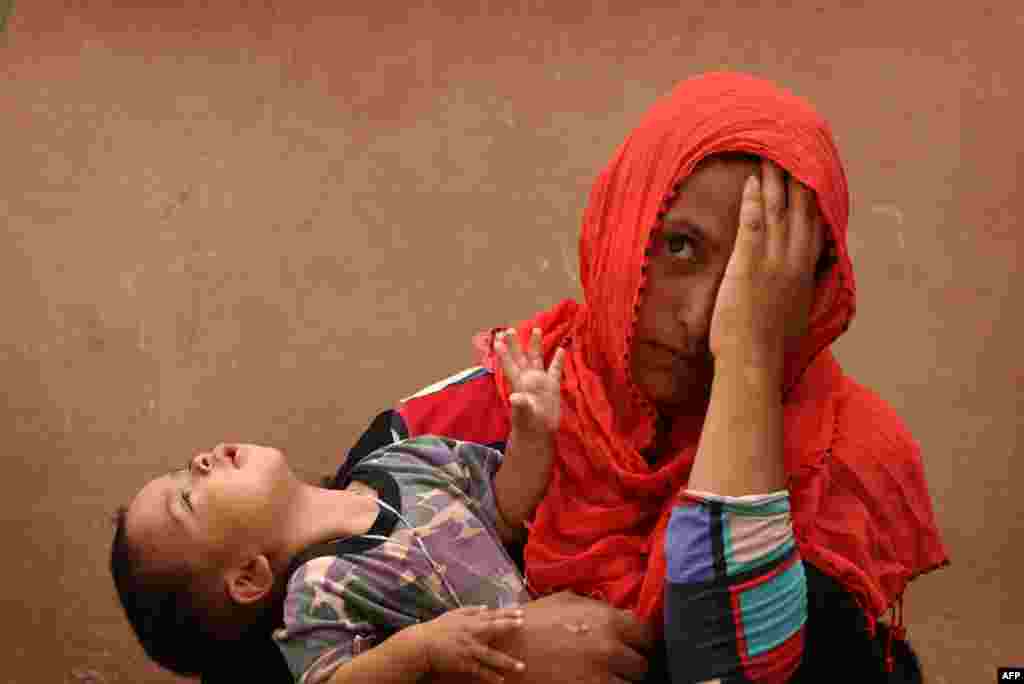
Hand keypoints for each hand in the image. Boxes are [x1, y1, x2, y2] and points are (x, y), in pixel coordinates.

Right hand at [416, 606, 526, 683]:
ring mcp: (468, 649)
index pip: (492, 615)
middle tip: (523, 626)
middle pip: (493, 628)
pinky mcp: (463, 663)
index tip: (521, 614)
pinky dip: (490, 676)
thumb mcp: (453, 614)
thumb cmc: (438, 628)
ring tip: (521, 666)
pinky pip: (480, 671)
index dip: (507, 614)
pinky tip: (500, 680)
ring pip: (490, 655)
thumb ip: (471, 610)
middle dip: (508, 626)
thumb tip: (486, 607)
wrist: (422, 645)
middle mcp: (471, 633)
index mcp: (470, 621)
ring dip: (506, 662)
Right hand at [485, 591, 653, 683]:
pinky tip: (592, 681)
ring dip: (619, 680)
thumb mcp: (566, 601)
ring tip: (602, 675)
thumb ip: (596, 606)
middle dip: (631, 664)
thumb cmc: (531, 622)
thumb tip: (616, 611)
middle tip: (618, 664)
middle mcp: (610, 649)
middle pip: (642, 665)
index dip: (641, 641)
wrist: (504, 650)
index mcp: (607, 621)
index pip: (647, 634)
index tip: (635, 645)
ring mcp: (600, 677)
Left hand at [494, 328, 565, 437]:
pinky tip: (562, 349)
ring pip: (537, 358)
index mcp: (519, 383)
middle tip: (510, 329)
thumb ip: (521, 404)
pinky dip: (558, 360)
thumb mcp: (524, 414)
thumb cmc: (528, 424)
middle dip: (516, 343)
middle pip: (521, 357)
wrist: (539, 433)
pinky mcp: (552, 386)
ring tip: (536, 329)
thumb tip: (515, 398)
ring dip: (536, 345)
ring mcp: (540, 381)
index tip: (497, 340)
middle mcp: (528, 378)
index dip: (504, 354)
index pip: (510, 365)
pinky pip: (555, 370)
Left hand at [709, 159, 824, 371]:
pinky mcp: (748, 265)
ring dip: (772, 182)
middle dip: (795, 180)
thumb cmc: (769, 346)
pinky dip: (751, 202)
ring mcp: (772, 262)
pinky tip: (749, 183)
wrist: (754, 360)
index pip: (813, 226)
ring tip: (767, 158)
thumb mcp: (793, 314)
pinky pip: (751, 225)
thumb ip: (796, 292)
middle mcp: (793, 262)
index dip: (812, 199)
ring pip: (775, 212)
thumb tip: (797, 286)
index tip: (810, 177)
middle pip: (798, 211)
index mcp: (805, 273)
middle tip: (790, 153)